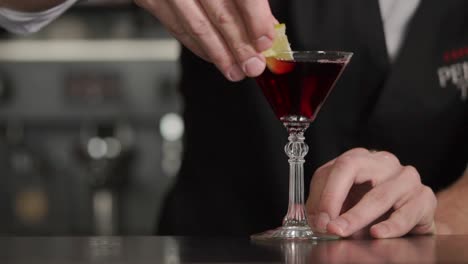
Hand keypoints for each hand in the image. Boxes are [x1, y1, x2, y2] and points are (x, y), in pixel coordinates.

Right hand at [135, 0, 276, 80]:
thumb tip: (265, 26)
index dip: (256, 20)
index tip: (264, 41)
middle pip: (220, 13)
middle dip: (239, 46)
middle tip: (252, 66)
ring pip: (196, 26)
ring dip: (219, 54)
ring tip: (235, 70)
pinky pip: (177, 28)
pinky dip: (198, 46)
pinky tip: (213, 56)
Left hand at [306, 148, 436, 237]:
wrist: (411, 222)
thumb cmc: (372, 210)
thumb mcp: (343, 205)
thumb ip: (325, 209)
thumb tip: (318, 222)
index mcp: (360, 159)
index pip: (340, 166)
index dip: (326, 193)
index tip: (319, 219)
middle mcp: (383, 163)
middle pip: (354, 169)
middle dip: (336, 198)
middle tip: (328, 225)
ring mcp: (406, 177)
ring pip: (379, 195)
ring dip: (357, 216)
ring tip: (343, 231)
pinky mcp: (424, 197)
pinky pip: (406, 213)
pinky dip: (389, 226)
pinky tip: (376, 233)